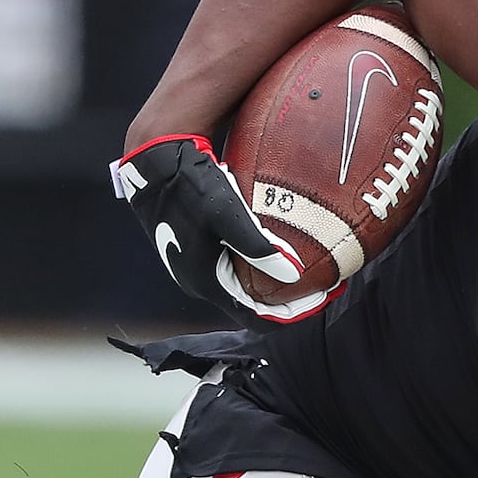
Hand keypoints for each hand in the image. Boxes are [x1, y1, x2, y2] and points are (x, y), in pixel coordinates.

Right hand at [110, 135, 332, 323]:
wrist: (154, 158)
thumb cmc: (187, 184)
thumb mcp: (225, 212)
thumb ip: (257, 246)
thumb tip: (294, 273)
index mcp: (206, 282)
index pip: (257, 319)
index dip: (292, 314)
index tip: (321, 297)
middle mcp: (201, 281)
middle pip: (254, 305)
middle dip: (290, 299)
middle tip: (323, 282)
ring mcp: (198, 265)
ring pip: (245, 286)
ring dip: (276, 282)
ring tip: (309, 267)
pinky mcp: (199, 247)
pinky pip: (237, 266)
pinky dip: (262, 265)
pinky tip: (281, 246)